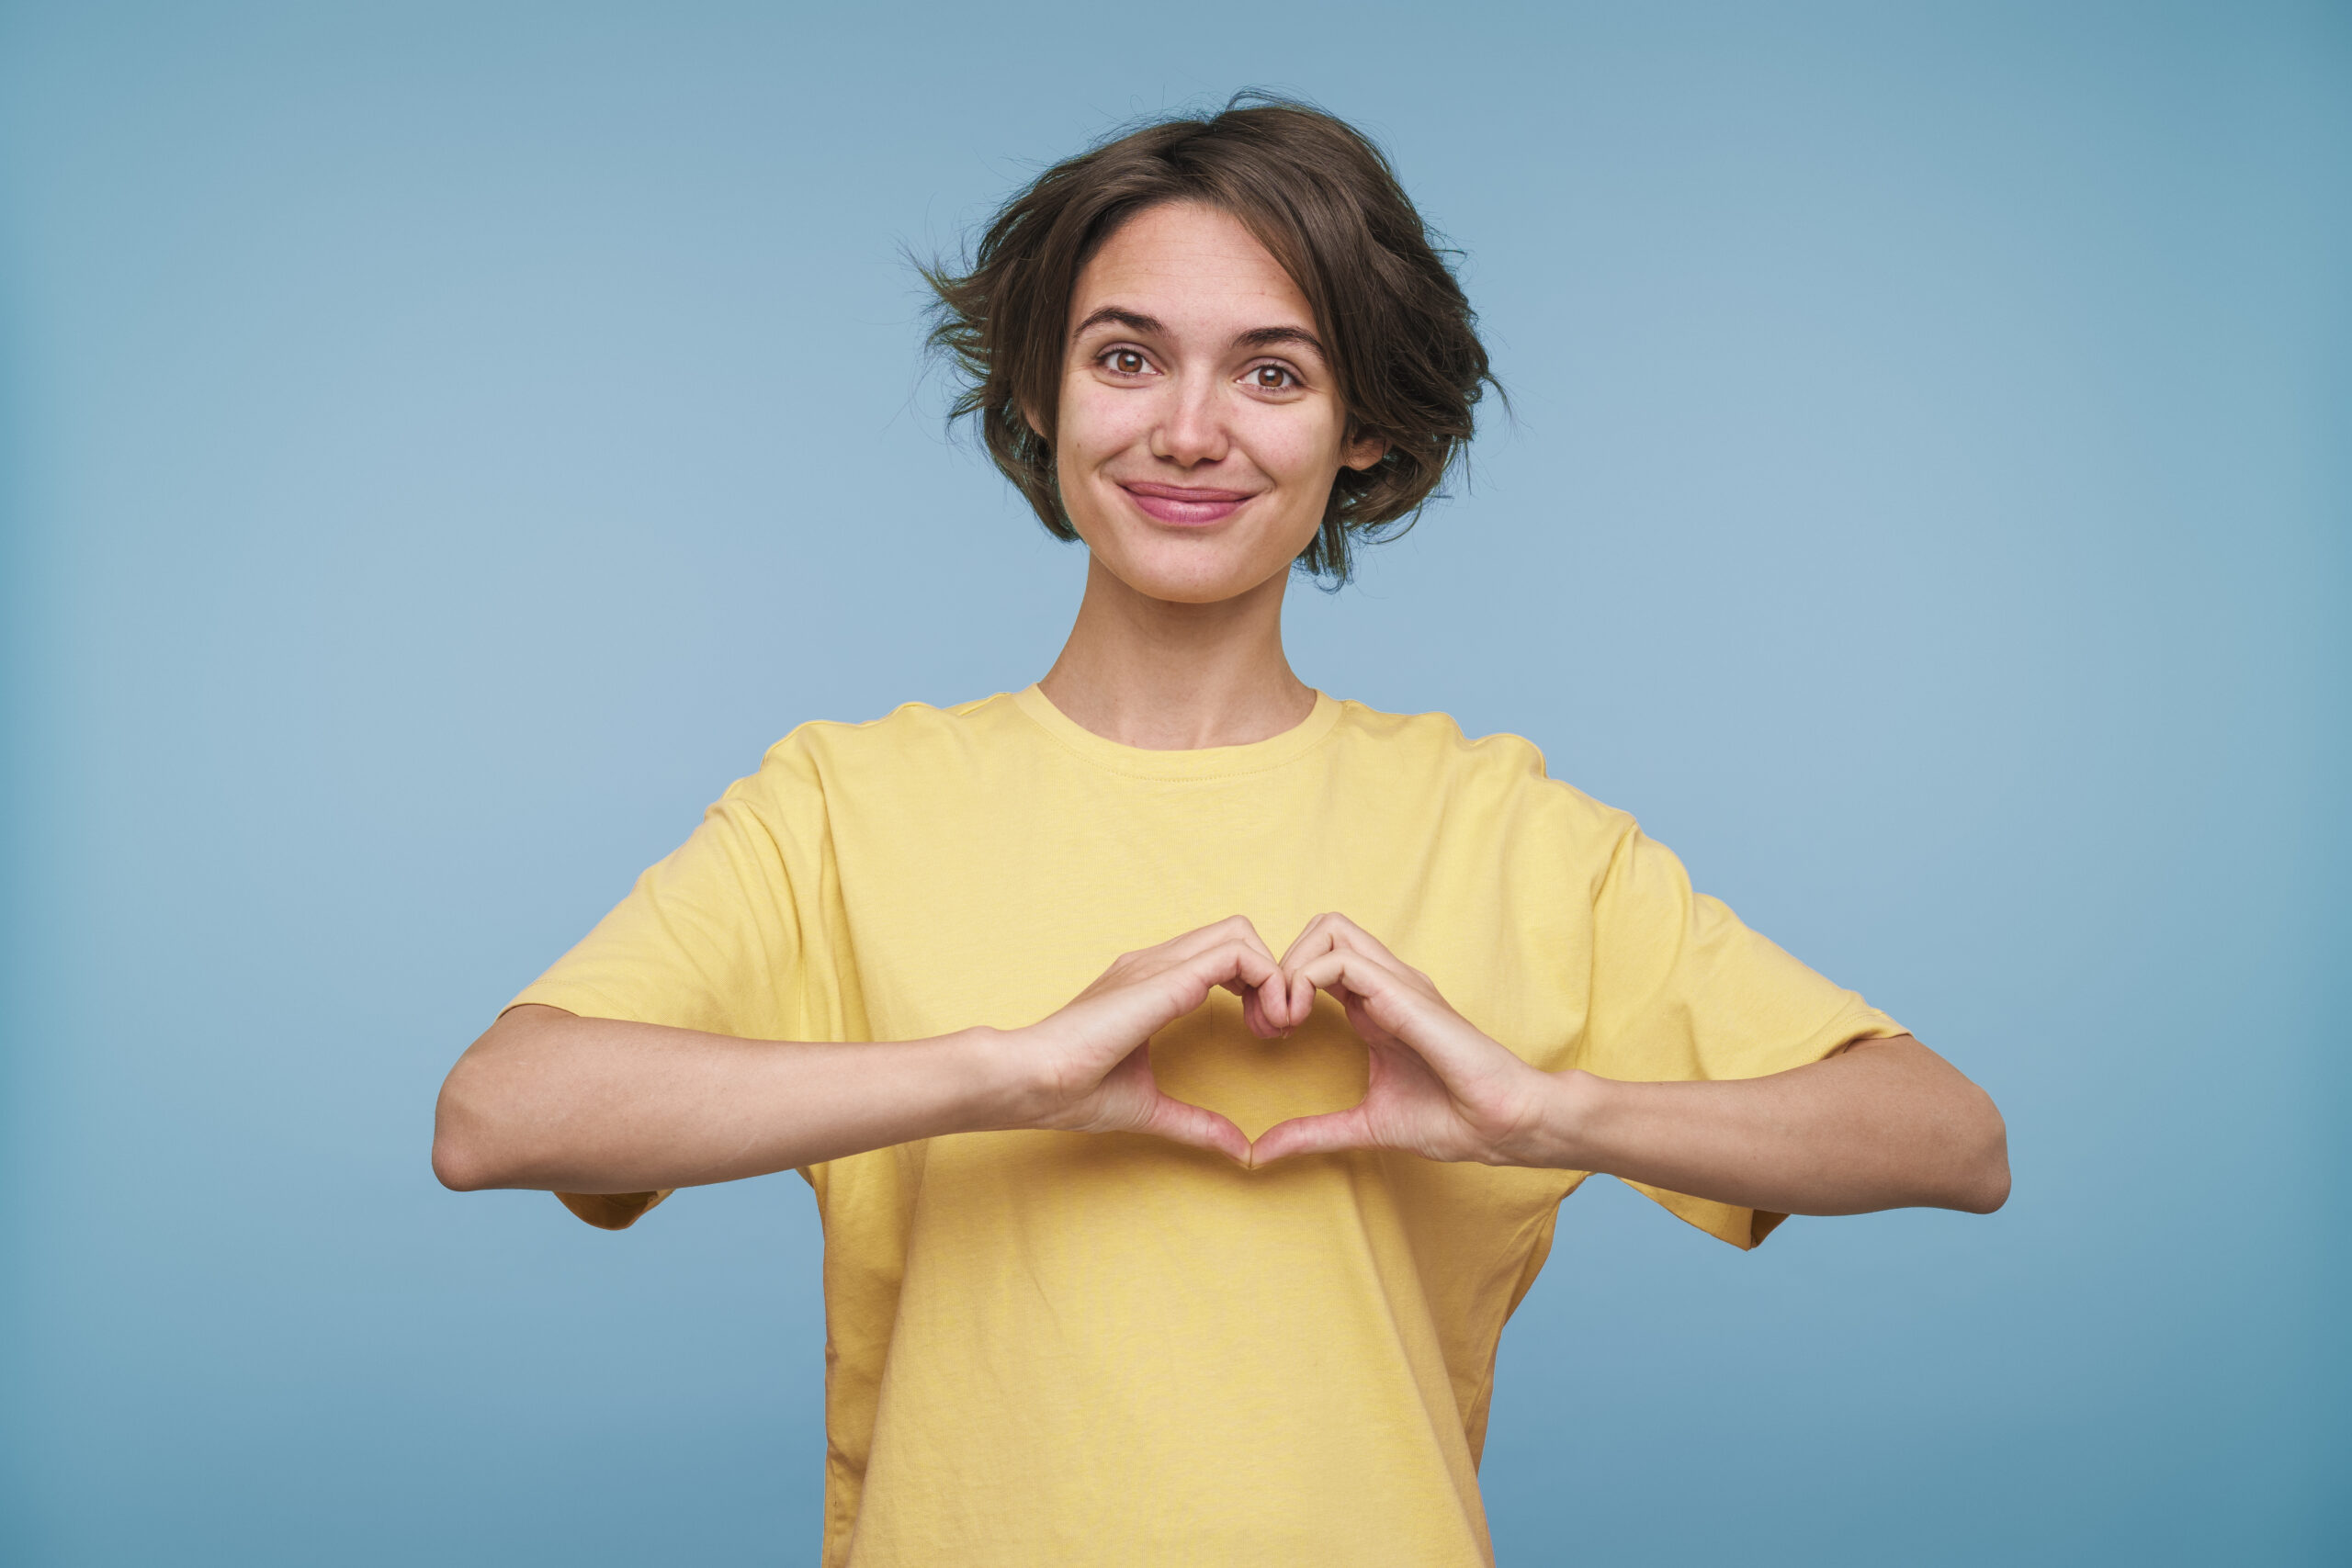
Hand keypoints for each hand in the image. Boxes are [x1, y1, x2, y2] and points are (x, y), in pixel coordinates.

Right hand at [1008, 916, 1301, 1163]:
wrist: (1031, 1081)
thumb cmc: (1072, 1091)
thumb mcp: (1151, 1107)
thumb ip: (1197, 1122)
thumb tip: (1239, 1151)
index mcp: (1150, 984)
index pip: (1221, 954)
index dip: (1255, 986)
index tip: (1263, 1035)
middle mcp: (1156, 964)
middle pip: (1237, 933)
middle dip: (1271, 976)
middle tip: (1273, 1029)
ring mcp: (1158, 964)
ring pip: (1240, 933)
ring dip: (1273, 976)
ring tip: (1271, 1027)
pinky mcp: (1165, 978)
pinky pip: (1235, 953)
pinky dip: (1267, 981)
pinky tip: (1263, 1025)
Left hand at [1249, 913, 1557, 1166]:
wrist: (1504, 1123)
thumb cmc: (1452, 1119)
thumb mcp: (1365, 1125)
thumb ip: (1315, 1132)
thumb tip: (1264, 1151)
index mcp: (1375, 1006)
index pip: (1320, 959)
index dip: (1284, 984)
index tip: (1269, 1033)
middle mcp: (1386, 984)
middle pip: (1321, 928)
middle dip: (1282, 963)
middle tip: (1271, 1019)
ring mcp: (1398, 983)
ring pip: (1328, 929)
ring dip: (1291, 967)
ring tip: (1284, 1020)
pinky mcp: (1405, 993)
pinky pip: (1342, 960)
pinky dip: (1305, 980)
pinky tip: (1299, 1022)